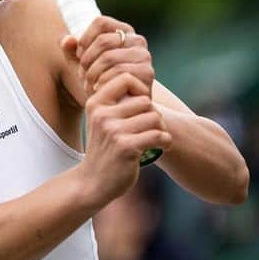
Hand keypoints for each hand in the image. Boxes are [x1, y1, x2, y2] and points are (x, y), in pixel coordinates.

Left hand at [67, 16, 154, 99]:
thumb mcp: (82, 64)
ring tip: (87, 84)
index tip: (79, 54)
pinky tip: (98, 90)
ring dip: (92, 73)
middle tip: (81, 74)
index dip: (85, 37)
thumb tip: (67, 40)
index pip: (101, 22)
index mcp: (123, 31)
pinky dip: (103, 81)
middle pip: (103, 40)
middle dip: (87, 59)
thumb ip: (71, 51)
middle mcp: (136, 40)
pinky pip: (118, 71)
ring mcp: (143, 55)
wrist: (121, 105)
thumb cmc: (100, 80)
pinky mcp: (147, 72)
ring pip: (109, 57)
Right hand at [77, 72, 171, 204]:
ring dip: (161, 129)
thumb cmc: (103, 148)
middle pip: (146, 101)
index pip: (126, 78)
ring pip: (154, 117)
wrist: (93, 181)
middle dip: (153, 115)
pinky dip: (166, 141)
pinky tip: (162, 147)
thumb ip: (114, 100)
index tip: (142, 105)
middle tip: (152, 129)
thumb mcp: (100, 120)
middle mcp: (102, 114)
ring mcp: (113, 131)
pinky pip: (158, 135)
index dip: (140, 88)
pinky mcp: (126, 147)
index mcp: (95, 103)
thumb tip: (138, 78)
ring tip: (156, 139)